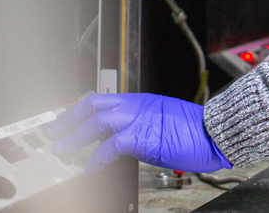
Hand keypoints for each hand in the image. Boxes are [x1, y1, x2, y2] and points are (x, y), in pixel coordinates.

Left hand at [44, 93, 230, 174]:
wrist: (215, 132)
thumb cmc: (196, 130)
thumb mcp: (163, 121)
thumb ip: (141, 125)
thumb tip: (121, 139)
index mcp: (141, 101)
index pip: (102, 100)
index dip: (79, 109)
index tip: (65, 119)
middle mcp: (137, 106)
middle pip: (93, 106)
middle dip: (69, 119)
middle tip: (52, 132)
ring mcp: (139, 119)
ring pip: (97, 122)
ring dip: (74, 136)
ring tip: (60, 149)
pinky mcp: (143, 136)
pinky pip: (111, 146)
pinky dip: (97, 157)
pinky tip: (90, 167)